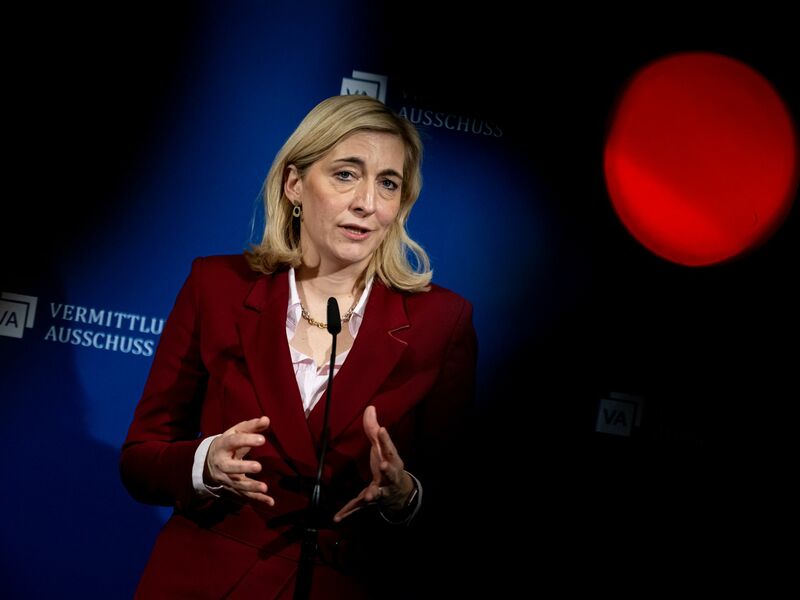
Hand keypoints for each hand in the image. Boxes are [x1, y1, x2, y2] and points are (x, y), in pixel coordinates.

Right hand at [204, 416, 273, 504]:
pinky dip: (257, 500)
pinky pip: (245, 496)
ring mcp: (226, 478)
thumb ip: (251, 426)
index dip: (246, 440)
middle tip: (258, 467)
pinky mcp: (233, 488)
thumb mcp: (235, 432)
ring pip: (237, 484)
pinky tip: (270, 502)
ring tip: (264, 488)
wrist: (209, 462)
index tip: (262, 439)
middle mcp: (222, 464)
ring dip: (251, 487)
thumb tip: (266, 419)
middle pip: (230, 468)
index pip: (233, 442)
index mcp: (223, 446)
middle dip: (243, 467)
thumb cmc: (227, 444)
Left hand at [334, 406, 413, 521]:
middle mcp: (389, 476)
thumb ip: (374, 430)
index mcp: (392, 460)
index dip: (386, 439)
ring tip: (369, 497)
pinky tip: (337, 518)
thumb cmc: (388, 465)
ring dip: (373, 494)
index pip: (390, 448)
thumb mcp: (383, 448)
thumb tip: (370, 407)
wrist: (398, 493)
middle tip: (383, 465)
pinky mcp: (369, 501)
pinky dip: (348, 512)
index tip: (382, 429)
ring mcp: (381, 490)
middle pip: (390, 472)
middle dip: (388, 469)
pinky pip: (358, 507)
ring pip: (378, 493)